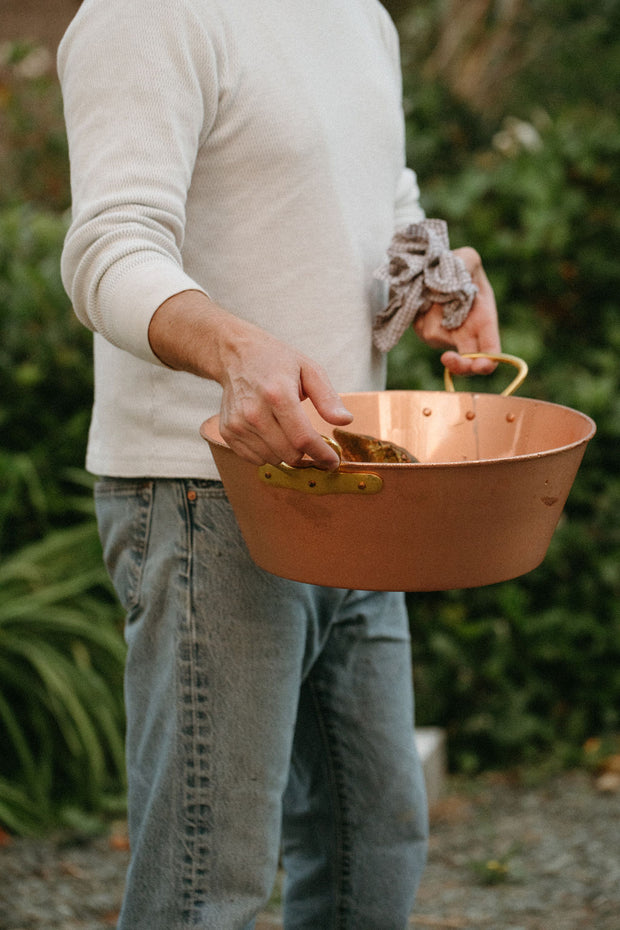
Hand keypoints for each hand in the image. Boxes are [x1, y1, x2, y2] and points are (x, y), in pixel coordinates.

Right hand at [218, 325, 352, 469]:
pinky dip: (268, 453)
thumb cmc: (276, 361)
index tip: (332, 462)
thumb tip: (345, 421)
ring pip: (273, 460)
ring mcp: (238, 424)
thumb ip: (328, 398)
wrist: (236, 354)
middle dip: (306, 455)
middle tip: (312, 445)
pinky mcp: (228, 432)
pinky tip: (270, 433)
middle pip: (289, 454)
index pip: (303, 438)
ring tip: (286, 431)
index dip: (322, 455)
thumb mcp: (309, 370)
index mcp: (278, 395)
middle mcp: (254, 412)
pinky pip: (255, 459)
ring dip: (286, 453)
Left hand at [413, 246, 500, 375]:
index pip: (491, 351)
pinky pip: (422, 328)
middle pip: (466, 364)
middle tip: (448, 358)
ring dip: (434, 314)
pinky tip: (425, 298)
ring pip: (437, 336)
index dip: (487, 362)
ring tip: (436, 291)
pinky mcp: (424, 331)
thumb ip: (468, 262)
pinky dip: (422, 313)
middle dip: (460, 366)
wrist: (430, 267)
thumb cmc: (455, 264)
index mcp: (484, 321)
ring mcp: (444, 336)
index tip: (480, 365)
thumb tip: (458, 277)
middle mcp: (466, 333)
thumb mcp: (467, 258)